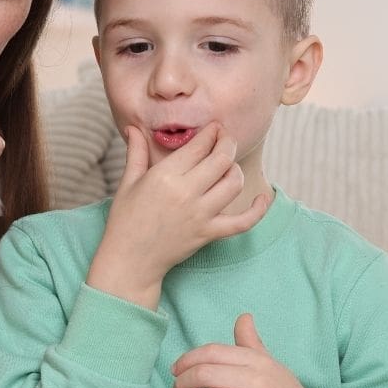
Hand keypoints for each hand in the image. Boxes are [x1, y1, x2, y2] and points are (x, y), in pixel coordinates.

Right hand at [86, 123, 267, 308]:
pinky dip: (258, 210)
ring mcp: (200, 215)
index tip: (213, 128)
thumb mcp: (128, 183)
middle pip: (222, 158)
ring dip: (236, 170)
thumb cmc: (125, 220)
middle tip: (225, 138)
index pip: (199, 145)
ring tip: (228, 166)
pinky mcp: (209, 234)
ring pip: (234, 183)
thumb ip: (136, 153)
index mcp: (165, 176)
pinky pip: (243, 222)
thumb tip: (133, 128)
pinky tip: (262, 198)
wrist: (130, 260)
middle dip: (228, 142)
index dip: (211, 132)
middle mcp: (186, 193)